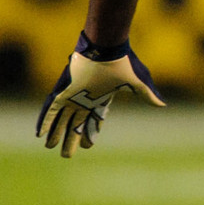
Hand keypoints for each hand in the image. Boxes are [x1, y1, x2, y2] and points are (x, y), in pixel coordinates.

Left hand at [36, 34, 164, 156]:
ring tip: (50, 147)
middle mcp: (86, 99)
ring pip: (62, 120)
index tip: (88, 147)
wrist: (107, 49)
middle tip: (66, 154)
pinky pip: (52, 110)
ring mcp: (74, 96)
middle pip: (76, 124)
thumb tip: (163, 105)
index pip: (94, 120)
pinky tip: (40, 134)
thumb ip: (147, 95)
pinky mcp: (64, 92)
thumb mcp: (138, 83)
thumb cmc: (123, 64)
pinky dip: (46, 122)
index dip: (91, 134)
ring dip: (56, 133)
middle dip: (71, 139)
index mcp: (101, 98)